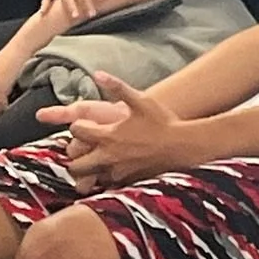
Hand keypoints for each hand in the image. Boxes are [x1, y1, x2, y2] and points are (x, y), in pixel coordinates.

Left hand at [47, 74, 192, 192]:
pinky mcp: (128, 182)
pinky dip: (104, 178)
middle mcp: (109, 157)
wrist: (183, 146)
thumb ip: (117, 87)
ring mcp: (118, 173)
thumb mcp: (140, 100)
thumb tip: (98, 73)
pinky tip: (114, 166)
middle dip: (75, 155)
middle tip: (85, 146)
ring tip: (98, 157)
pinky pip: (107, 185)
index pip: (75, 133)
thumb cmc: (163, 121)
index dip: (78, 127)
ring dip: (89, 168)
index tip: (87, 125)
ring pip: (88, 178)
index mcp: (108, 136)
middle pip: (74, 164)